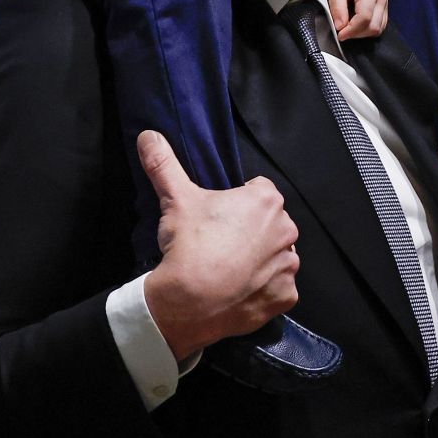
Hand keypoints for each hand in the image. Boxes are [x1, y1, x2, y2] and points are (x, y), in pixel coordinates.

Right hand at [137, 131, 300, 360]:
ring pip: (276, 255)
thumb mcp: (175, 198)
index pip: (257, 191)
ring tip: (229, 269)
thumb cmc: (188, 244)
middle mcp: (287, 230)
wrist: (189, 302)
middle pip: (269, 224)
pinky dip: (263, 290)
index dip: (236, 202)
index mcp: (266, 200)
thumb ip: (164, 163)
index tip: (217, 218)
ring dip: (260, 260)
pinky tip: (239, 290)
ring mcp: (289, 266)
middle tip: (220, 244)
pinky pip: (278, 288)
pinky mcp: (287, 296)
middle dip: (251, 231)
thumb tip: (148, 134)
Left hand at [326, 0, 387, 39]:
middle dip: (357, 34)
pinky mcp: (383, 4)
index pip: (364, 19)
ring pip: (379, 28)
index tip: (339, 34)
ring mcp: (385, 1)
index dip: (351, 30)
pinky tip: (355, 22)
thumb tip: (340, 27)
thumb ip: (337, 7)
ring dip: (363, 32)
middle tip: (341, 30)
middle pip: (374, 27)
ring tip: (347, 26)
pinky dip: (367, 27)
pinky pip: (380, 23)